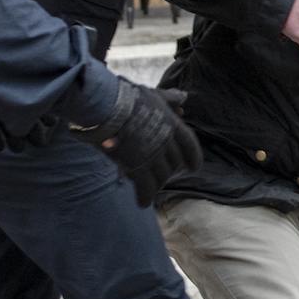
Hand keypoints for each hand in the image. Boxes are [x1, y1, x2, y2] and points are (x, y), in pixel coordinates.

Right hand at [72, 80, 200, 208]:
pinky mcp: (138, 167)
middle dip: (168, 171)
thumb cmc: (126, 96)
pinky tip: (142, 203)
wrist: (105, 104)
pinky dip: (145, 197)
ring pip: (162, 177)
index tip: (193, 168)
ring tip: (149, 188)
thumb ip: (169, 99)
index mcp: (172, 124)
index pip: (190, 145)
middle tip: (160, 176)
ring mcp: (153, 155)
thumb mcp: (151, 95)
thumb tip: (184, 98)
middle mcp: (166, 142)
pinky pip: (146, 189)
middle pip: (174, 164)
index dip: (193, 158)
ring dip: (156, 184)